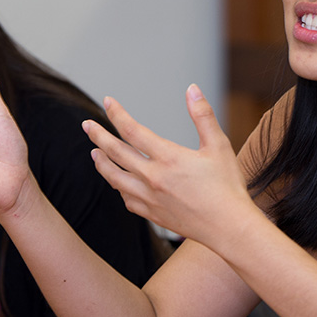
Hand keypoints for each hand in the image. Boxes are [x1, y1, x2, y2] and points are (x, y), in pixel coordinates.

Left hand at [84, 85, 254, 250]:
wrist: (229, 227)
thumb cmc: (227, 186)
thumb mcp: (219, 145)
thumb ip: (203, 115)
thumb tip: (192, 89)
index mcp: (169, 158)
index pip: (133, 130)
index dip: (117, 114)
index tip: (107, 101)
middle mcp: (153, 178)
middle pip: (116, 153)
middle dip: (99, 136)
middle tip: (87, 125)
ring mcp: (151, 199)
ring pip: (116, 178)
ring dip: (102, 163)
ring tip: (94, 153)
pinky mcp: (153, 214)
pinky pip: (127, 200)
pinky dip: (118, 188)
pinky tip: (118, 183)